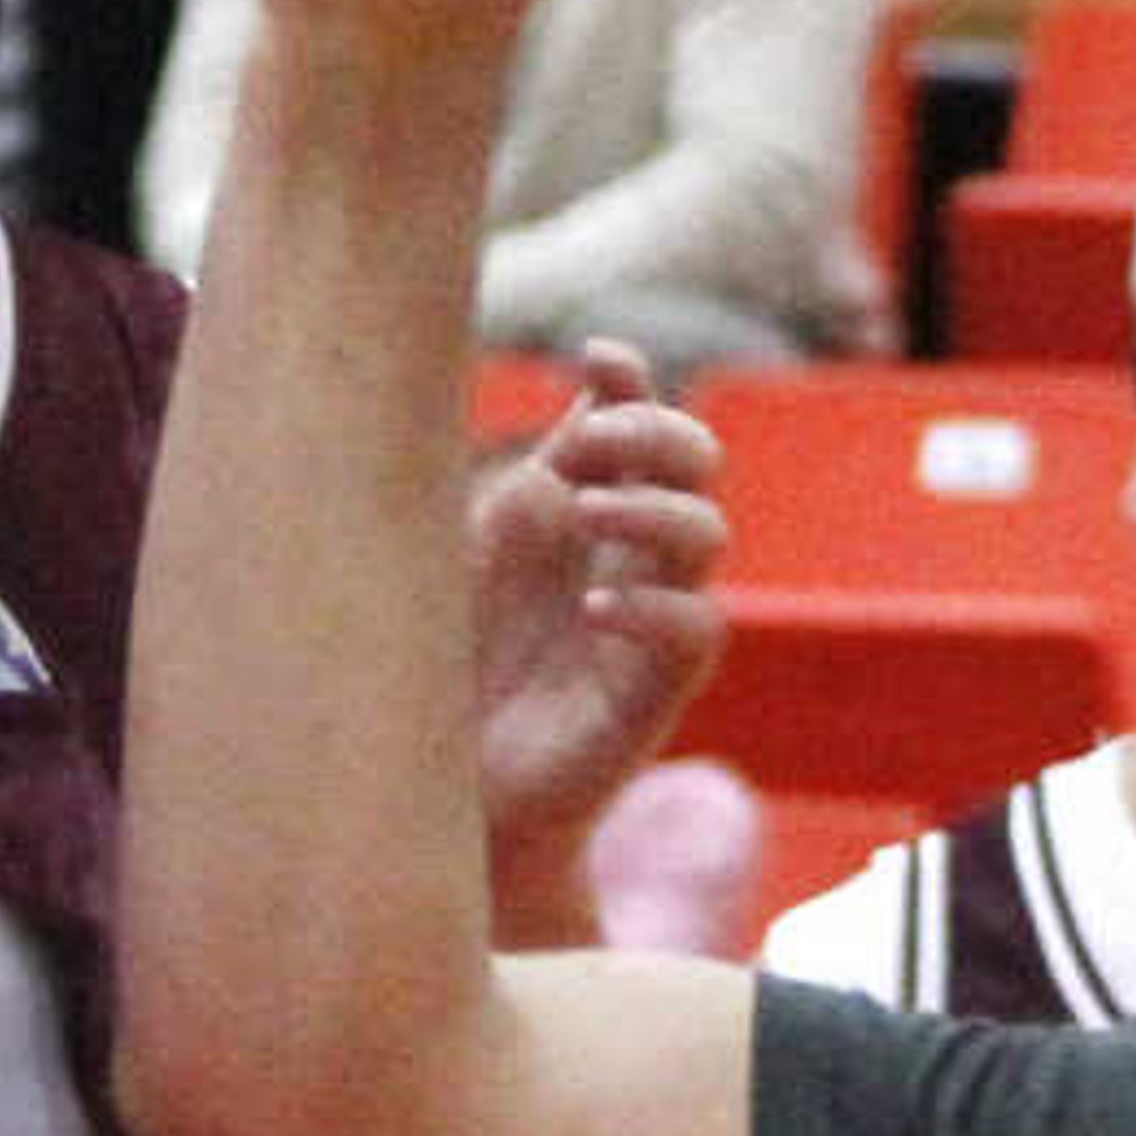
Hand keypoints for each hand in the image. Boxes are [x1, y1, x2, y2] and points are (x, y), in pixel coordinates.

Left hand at [474, 348, 731, 938]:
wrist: (430, 781)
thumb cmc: (434, 653)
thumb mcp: (455, 546)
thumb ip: (487, 472)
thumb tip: (521, 389)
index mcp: (577, 506)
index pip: (634, 421)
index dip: (632, 383)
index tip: (598, 355)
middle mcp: (623, 554)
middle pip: (694, 463)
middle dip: (656, 431)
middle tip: (590, 439)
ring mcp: (645, 620)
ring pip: (705, 535)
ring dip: (651, 508)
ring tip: (582, 511)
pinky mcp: (650, 693)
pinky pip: (695, 630)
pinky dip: (652, 606)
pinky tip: (596, 607)